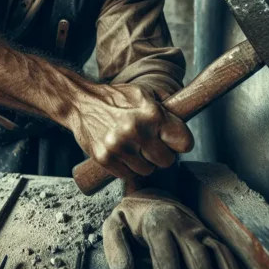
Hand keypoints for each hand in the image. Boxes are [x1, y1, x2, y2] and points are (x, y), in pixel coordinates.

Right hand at [67, 83, 192, 178]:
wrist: (80, 103)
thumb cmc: (116, 99)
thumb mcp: (144, 93)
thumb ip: (166, 105)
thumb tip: (188, 111)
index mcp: (152, 113)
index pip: (184, 143)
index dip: (179, 143)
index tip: (172, 141)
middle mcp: (136, 130)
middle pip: (167, 161)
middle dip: (161, 154)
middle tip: (150, 145)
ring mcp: (119, 146)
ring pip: (147, 171)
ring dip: (143, 163)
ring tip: (134, 148)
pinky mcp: (105, 159)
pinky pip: (127, 175)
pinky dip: (127, 168)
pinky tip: (122, 154)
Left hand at [103, 189, 256, 268]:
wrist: (152, 192)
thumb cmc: (130, 216)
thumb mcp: (113, 224)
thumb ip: (115, 246)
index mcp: (156, 221)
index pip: (165, 250)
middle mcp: (183, 224)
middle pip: (198, 255)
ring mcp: (200, 230)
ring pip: (219, 255)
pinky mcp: (211, 236)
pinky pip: (228, 255)